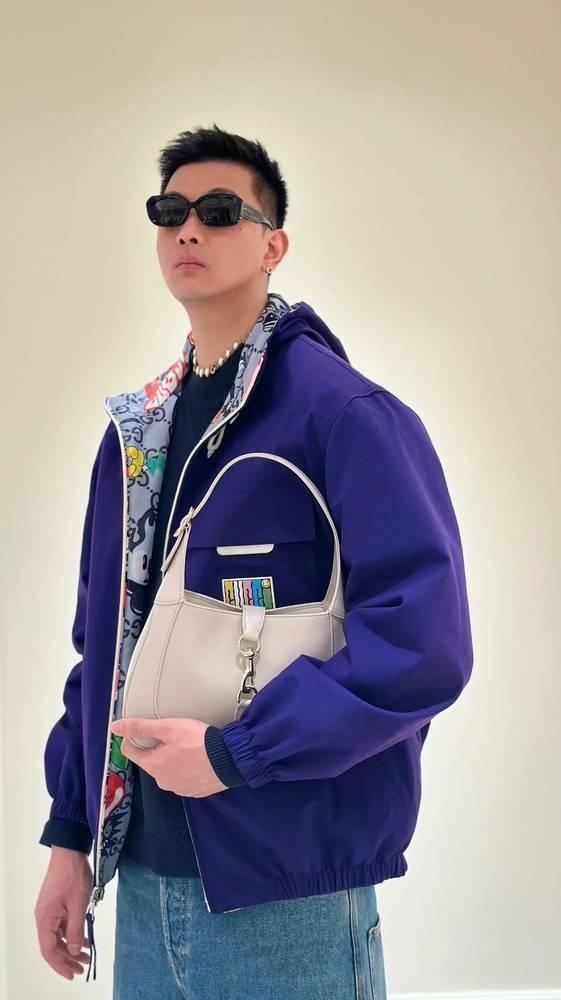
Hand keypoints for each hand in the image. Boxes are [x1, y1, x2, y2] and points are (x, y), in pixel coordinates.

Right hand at [35, 849, 92, 980]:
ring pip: (58, 935)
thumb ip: (75, 930)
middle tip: (82, 967)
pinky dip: (72, 933)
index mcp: (45, 919)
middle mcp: (44, 917)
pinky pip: (62, 924)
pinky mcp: (56, 904)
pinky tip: (84, 937)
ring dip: (71, 947)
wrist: (69, 851)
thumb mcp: (78, 905)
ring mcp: (49, 910)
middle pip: (53, 945)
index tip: (72, 974)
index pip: (49, 950)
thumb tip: (72, 951)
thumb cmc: (73, 876)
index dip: (60, 965)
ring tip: (86, 954)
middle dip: (67, 959)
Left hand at [110, 717, 228, 797]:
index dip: (135, 736)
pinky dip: (187, 768)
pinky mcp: (194, 791)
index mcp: (153, 766)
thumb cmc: (199, 742)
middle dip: (158, 748)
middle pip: (151, 760)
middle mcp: (162, 781)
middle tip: (174, 735)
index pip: (130, 751)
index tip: (148, 729)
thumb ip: (140, 727)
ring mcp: (179, 789)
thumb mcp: (168, 728)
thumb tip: (115, 727)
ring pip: (168, 769)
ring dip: (173, 759)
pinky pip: (183, 777)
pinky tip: (197, 759)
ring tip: (189, 746)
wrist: (230, 759)